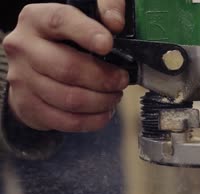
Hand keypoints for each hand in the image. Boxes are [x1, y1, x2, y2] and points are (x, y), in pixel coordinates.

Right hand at [3, 0, 127, 131]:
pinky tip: (104, 112)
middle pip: (67, 68)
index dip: (87, 33)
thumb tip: (116, 22)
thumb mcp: (84, 14)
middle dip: (103, 78)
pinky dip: (92, 120)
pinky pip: (65, 121)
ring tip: (114, 96)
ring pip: (69, 98)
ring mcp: (22, 79)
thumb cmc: (66, 39)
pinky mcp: (28, 106)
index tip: (108, 44)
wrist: (34, 64)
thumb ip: (105, 7)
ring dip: (101, 101)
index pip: (60, 21)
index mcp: (37, 19)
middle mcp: (24, 47)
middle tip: (121, 80)